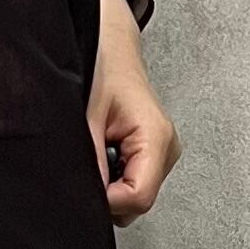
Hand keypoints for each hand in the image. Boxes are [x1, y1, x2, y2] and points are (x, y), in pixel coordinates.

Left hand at [90, 0, 178, 223]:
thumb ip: (90, 160)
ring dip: (108, 184)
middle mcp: (166, 149)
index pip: (138, 198)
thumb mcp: (87, 117)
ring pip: (133, 195)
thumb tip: (85, 197)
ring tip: (94, 151)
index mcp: (156, 138)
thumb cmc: (101, 69)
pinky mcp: (152, 154)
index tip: (83, 186)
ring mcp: (162, 153)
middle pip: (137, 202)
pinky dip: (111, 175)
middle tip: (85, 163)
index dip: (107, 202)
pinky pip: (131, 181)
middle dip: (107, 194)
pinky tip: (101, 152)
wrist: (111, 46)